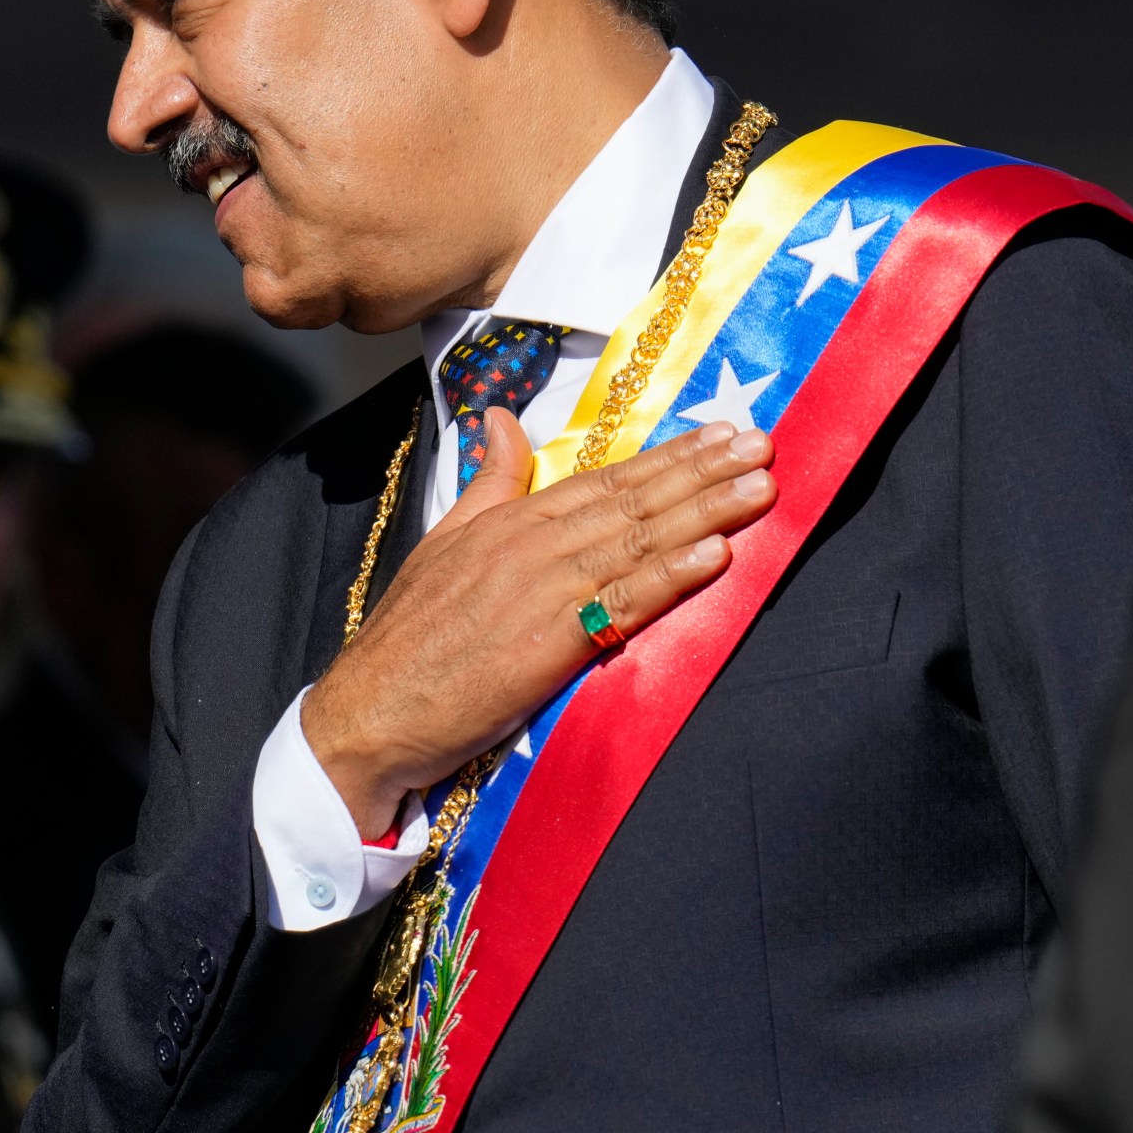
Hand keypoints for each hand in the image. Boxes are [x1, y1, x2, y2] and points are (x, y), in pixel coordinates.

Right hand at [301, 409, 775, 835]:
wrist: (370, 712)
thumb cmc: (407, 641)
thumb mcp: (444, 542)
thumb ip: (486, 482)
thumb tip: (500, 420)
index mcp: (508, 521)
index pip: (603, 479)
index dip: (667, 456)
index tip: (719, 434)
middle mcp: (530, 545)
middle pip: (631, 501)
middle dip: (702, 472)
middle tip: (762, 444)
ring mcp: (542, 590)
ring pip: (637, 541)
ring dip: (705, 511)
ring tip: (758, 487)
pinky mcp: (550, 641)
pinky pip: (622, 601)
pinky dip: (671, 575)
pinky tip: (716, 554)